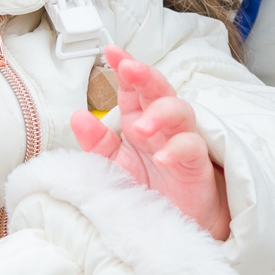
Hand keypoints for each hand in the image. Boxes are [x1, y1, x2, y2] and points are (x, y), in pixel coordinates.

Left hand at [70, 47, 230, 240]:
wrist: (174, 223)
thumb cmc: (147, 188)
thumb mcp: (114, 165)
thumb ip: (96, 143)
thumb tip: (77, 116)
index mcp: (138, 120)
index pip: (132, 88)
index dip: (125, 66)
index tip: (111, 52)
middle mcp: (161, 126)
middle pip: (158, 90)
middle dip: (145, 76)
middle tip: (130, 68)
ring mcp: (181, 141)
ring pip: (180, 111)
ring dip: (160, 113)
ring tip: (140, 127)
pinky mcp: (197, 164)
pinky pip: (192, 147)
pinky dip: (177, 149)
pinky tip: (162, 156)